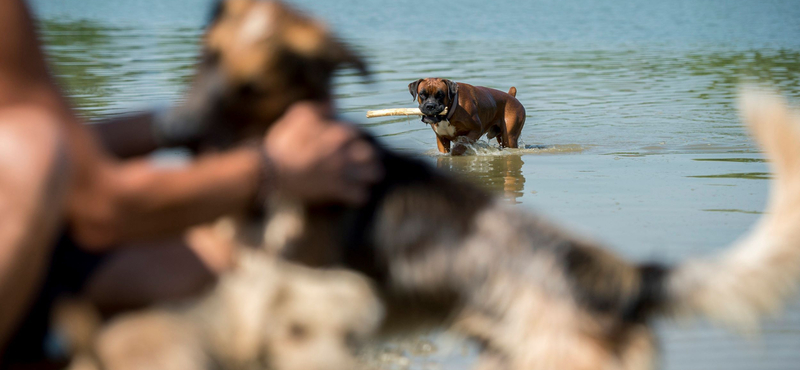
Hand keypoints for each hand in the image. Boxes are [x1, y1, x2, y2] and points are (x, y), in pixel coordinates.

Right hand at [264, 102, 382, 203]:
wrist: (272, 172)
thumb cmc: (283, 143)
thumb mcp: (297, 117)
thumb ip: (317, 109)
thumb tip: (331, 105)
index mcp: (337, 133)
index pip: (358, 132)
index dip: (356, 136)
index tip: (354, 140)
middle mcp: (344, 152)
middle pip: (371, 153)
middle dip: (371, 156)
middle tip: (369, 159)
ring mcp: (342, 172)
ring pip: (373, 174)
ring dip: (372, 175)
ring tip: (371, 176)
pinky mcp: (336, 190)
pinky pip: (360, 195)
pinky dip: (360, 195)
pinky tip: (357, 194)